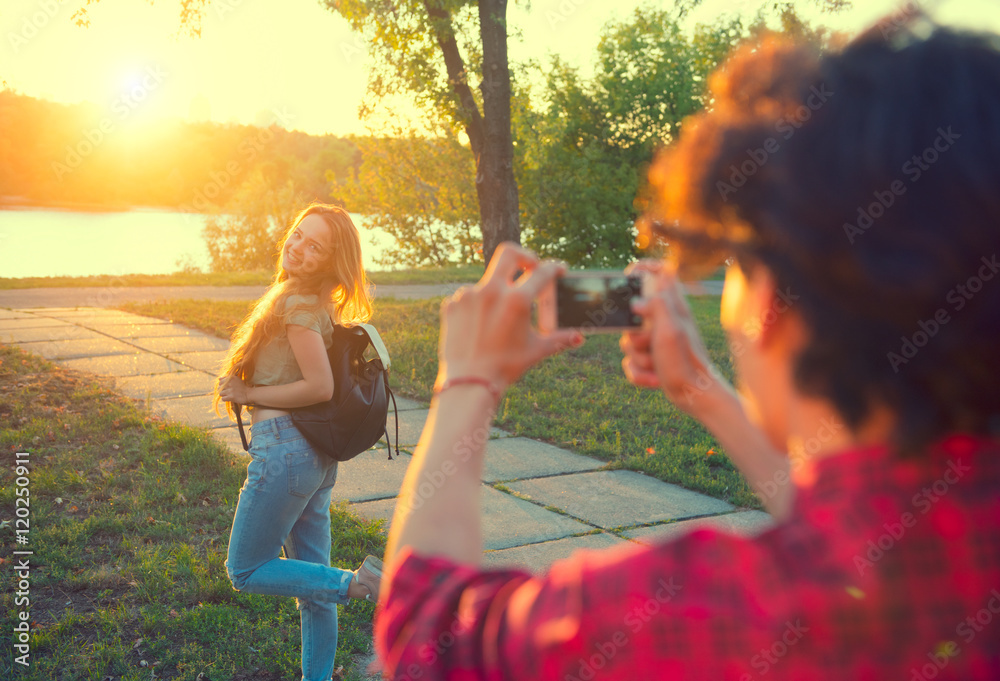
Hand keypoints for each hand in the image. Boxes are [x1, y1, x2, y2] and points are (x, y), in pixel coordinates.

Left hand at [217, 374, 249, 404]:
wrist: (249, 394)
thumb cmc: (243, 387)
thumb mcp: (236, 380)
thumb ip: (228, 378)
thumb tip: (219, 378)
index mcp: (231, 378)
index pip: (220, 381)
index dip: (223, 385)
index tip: (228, 387)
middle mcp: (230, 383)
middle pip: (219, 388)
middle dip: (223, 390)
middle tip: (229, 391)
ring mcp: (230, 390)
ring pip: (220, 393)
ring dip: (224, 395)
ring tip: (230, 395)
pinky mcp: (230, 397)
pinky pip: (223, 398)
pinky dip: (226, 399)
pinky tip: (230, 398)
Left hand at [437, 243, 582, 390]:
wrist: (469, 383)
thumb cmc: (506, 367)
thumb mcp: (536, 350)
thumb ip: (559, 339)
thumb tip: (579, 337)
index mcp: (517, 300)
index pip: (542, 273)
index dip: (554, 268)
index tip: (558, 269)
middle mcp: (492, 291)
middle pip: (510, 253)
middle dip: (524, 256)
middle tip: (530, 266)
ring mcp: (469, 296)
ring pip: (488, 281)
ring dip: (498, 292)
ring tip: (499, 318)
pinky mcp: (452, 305)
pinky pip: (469, 297)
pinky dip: (477, 306)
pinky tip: (480, 325)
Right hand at [620, 260, 733, 415]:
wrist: (695, 396)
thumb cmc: (686, 362)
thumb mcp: (670, 329)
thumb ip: (656, 305)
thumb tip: (637, 299)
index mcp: (672, 306)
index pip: (659, 272)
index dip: (642, 269)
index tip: (628, 278)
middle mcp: (664, 320)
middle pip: (631, 315)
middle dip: (633, 334)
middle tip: (649, 341)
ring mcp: (657, 340)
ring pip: (628, 342)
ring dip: (638, 358)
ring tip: (657, 363)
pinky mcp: (652, 359)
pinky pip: (630, 363)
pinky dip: (639, 374)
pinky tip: (655, 379)